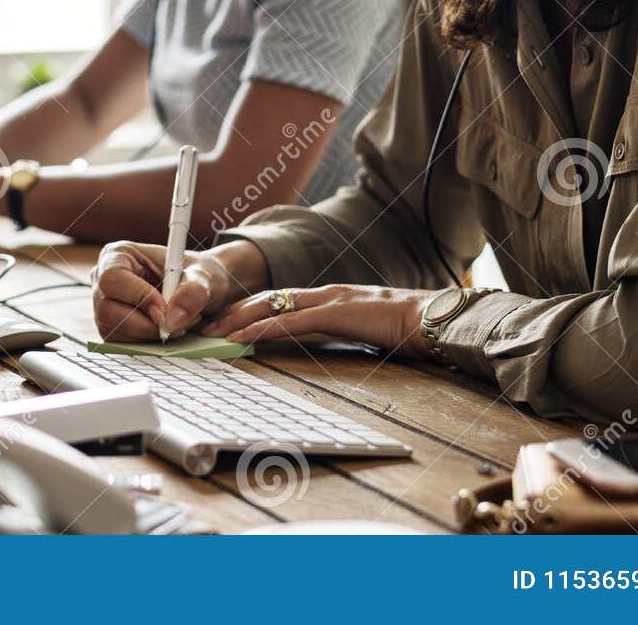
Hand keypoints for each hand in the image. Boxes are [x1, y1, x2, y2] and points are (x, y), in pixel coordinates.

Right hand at [90, 240, 266, 340]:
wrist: (198, 289)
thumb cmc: (195, 274)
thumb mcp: (202, 276)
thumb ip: (193, 292)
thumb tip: (172, 319)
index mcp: (118, 255)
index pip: (112, 278)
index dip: (137, 295)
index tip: (164, 307)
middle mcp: (104, 280)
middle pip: (108, 310)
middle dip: (146, 323)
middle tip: (176, 322)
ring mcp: (104, 306)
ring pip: (115, 331)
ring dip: (150, 333)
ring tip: (177, 322)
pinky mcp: (112, 328)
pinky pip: (122, 343)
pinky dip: (148, 341)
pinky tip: (165, 328)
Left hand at [198, 284, 437, 357]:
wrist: (435, 319)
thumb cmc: (408, 328)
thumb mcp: (366, 331)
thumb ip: (343, 333)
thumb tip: (327, 344)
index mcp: (330, 298)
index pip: (278, 301)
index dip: (248, 309)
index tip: (222, 322)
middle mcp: (324, 293)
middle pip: (266, 299)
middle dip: (232, 312)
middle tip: (202, 325)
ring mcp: (329, 300)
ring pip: (271, 306)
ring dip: (237, 320)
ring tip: (210, 332)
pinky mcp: (336, 313)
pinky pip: (289, 322)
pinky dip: (261, 330)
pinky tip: (241, 339)